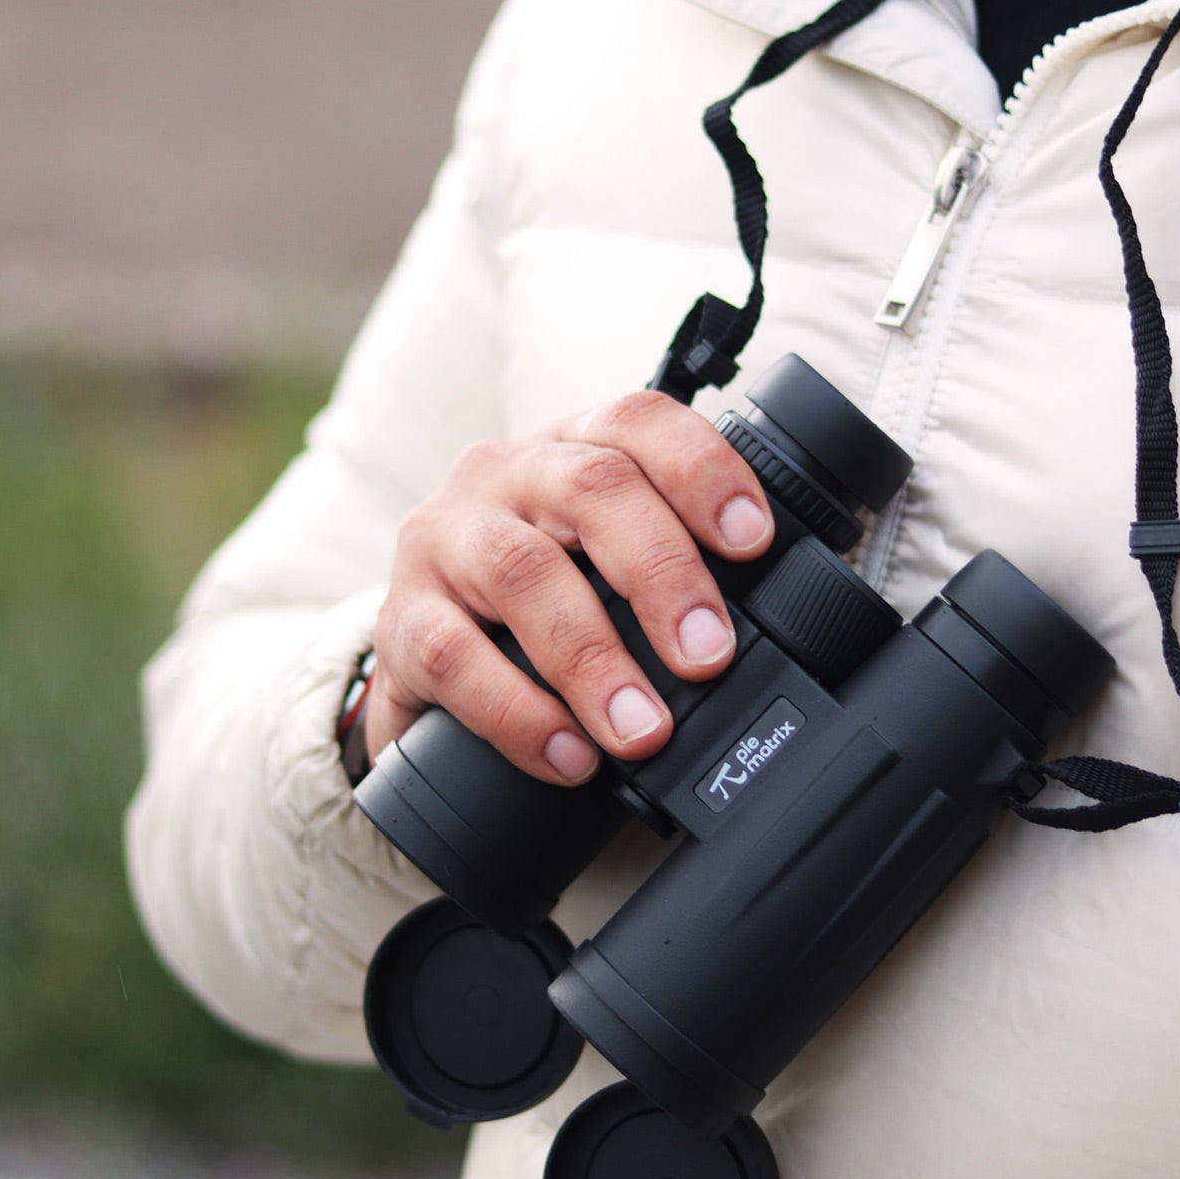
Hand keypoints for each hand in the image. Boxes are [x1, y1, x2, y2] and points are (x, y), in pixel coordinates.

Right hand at [366, 390, 773, 783]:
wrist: (430, 654)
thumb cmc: (546, 604)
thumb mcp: (606, 567)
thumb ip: (674, 579)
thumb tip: (777, 647)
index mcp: (572, 448)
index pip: (639, 422)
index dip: (703, 469)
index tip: (754, 541)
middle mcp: (505, 475)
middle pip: (591, 486)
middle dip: (661, 572)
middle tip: (708, 655)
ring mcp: (445, 540)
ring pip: (522, 571)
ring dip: (593, 657)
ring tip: (641, 729)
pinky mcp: (402, 618)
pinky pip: (454, 656)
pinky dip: (519, 714)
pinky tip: (569, 756)